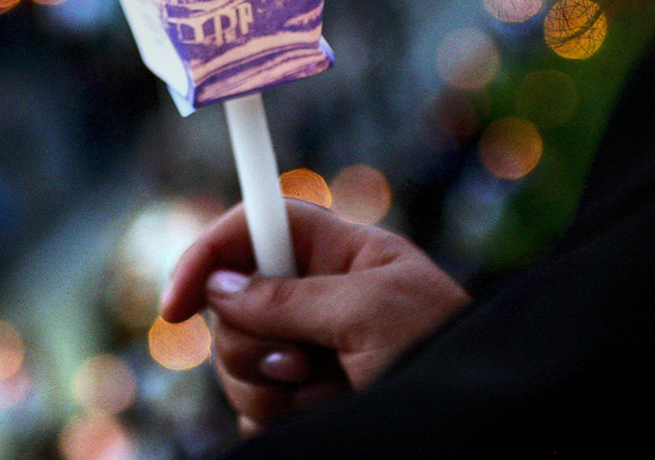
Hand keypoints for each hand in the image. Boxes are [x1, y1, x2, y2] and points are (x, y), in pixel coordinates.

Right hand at [159, 199, 469, 435]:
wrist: (479, 427)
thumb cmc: (442, 352)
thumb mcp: (371, 313)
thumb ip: (291, 297)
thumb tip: (220, 288)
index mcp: (341, 255)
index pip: (257, 227)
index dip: (209, 254)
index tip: (176, 304)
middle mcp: (319, 300)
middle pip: (232, 306)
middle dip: (251, 344)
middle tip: (300, 365)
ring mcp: (311, 354)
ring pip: (238, 365)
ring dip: (274, 390)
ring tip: (334, 395)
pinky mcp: (307, 404)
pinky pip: (256, 413)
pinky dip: (282, 420)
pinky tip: (331, 415)